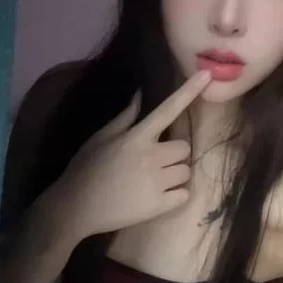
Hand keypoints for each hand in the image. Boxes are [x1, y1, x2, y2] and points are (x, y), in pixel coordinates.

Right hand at [54, 70, 211, 240]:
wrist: (75, 208)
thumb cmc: (85, 169)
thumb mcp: (100, 138)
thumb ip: (125, 117)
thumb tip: (140, 94)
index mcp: (136, 137)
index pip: (168, 109)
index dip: (189, 91)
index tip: (207, 75)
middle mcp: (150, 156)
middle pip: (185, 147)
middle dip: (174, 154)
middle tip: (155, 162)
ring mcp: (156, 182)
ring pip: (186, 172)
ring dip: (175, 175)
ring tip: (154, 181)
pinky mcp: (158, 206)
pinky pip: (184, 195)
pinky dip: (176, 196)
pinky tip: (158, 196)